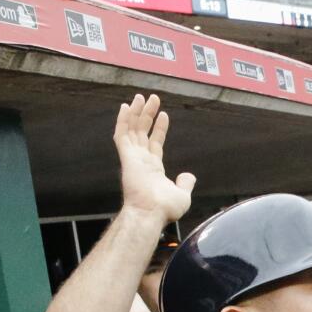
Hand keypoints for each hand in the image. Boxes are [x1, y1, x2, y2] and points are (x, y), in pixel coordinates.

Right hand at [114, 94, 195, 225]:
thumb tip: (188, 176)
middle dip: (147, 115)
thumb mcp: (182, 194)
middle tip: (153, 98)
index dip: (159, 128)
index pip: (155, 143)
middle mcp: (141, 161)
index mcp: (152, 169)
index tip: (164, 115)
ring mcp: (133, 158)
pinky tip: (127, 107)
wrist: (152, 214)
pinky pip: (122, 134)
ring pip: (133, 129)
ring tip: (143, 97)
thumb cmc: (165, 209)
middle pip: (142, 132)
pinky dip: (123, 120)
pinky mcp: (127, 157)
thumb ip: (185, 183)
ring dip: (137, 113)